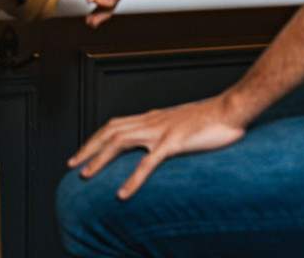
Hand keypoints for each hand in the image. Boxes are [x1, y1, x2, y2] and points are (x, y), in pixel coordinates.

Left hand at [68, 93, 243, 197]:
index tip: (81, 153)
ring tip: (85, 176)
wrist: (232, 109)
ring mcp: (161, 130)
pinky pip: (148, 162)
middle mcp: (152, 121)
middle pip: (109, 130)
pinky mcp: (174, 142)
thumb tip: (157, 146)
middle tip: (71, 165)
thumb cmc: (211, 119)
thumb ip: (167, 133)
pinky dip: (132, 179)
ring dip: (100, 158)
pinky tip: (123, 194)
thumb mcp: (183, 125)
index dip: (95, 138)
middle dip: (88, 147)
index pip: (115, 124)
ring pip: (120, 141)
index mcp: (153, 118)